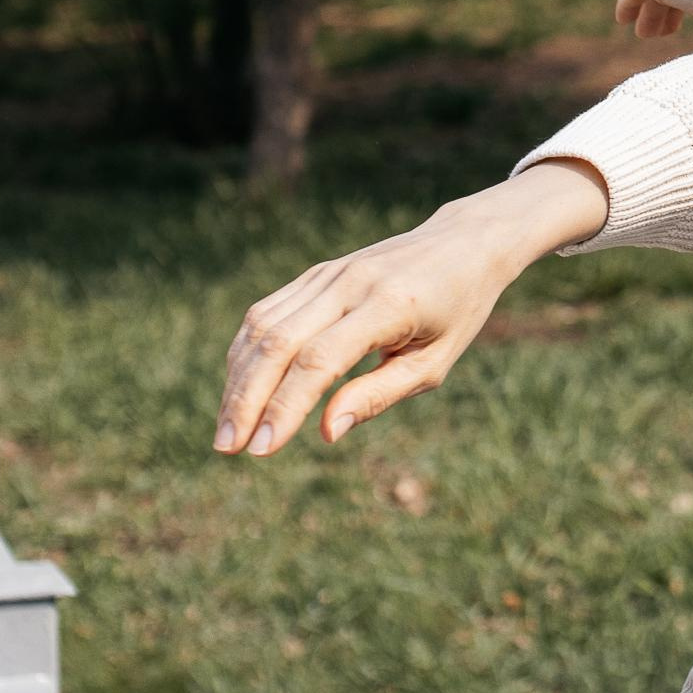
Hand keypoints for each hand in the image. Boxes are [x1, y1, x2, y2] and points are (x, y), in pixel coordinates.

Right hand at [213, 164, 606, 458]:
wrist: (464, 243)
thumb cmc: (457, 311)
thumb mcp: (434, 363)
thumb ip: (379, 394)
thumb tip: (326, 432)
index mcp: (387, 306)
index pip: (320, 360)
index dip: (285, 407)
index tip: (262, 449)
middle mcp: (349, 283)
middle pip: (279, 342)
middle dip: (246, 399)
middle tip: (227, 448)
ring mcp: (328, 273)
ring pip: (263, 325)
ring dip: (238, 379)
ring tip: (227, 430)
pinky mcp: (316, 273)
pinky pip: (268, 311)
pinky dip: (246, 352)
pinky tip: (240, 389)